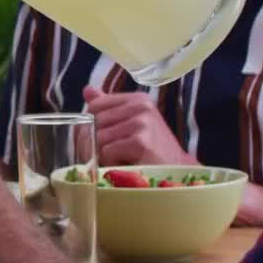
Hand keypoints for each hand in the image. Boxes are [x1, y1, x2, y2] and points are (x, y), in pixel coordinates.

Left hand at [82, 87, 196, 166]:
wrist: (175, 172)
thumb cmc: (150, 150)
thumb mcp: (129, 124)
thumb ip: (108, 107)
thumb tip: (87, 90)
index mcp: (137, 99)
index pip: (95, 105)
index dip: (91, 125)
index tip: (103, 138)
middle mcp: (141, 106)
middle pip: (94, 121)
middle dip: (95, 142)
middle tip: (111, 154)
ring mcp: (142, 123)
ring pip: (98, 137)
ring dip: (104, 154)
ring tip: (123, 158)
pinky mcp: (141, 142)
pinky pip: (107, 151)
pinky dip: (112, 162)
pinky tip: (129, 163)